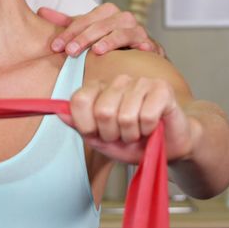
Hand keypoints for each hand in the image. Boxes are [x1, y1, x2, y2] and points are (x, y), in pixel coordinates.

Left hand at [39, 3, 160, 56]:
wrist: (139, 55)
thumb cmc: (109, 42)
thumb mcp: (87, 31)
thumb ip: (67, 23)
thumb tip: (41, 11)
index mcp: (106, 13)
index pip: (84, 19)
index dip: (68, 32)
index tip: (55, 46)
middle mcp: (122, 18)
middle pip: (101, 24)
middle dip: (84, 38)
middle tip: (69, 52)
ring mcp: (137, 30)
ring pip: (122, 31)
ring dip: (109, 40)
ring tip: (97, 51)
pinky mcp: (150, 44)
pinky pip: (146, 43)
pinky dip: (142, 46)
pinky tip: (135, 51)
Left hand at [62, 74, 198, 164]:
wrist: (170, 147)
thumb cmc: (135, 143)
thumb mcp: (101, 140)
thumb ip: (81, 126)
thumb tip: (58, 112)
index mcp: (100, 89)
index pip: (79, 101)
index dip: (87, 126)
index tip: (99, 134)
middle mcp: (119, 81)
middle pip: (102, 111)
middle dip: (113, 134)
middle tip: (123, 135)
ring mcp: (141, 82)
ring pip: (125, 116)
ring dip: (132, 134)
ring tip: (139, 132)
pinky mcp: (162, 88)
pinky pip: (146, 116)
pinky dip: (149, 130)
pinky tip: (153, 127)